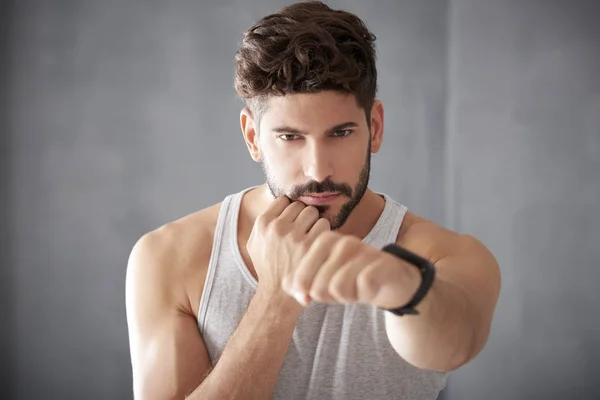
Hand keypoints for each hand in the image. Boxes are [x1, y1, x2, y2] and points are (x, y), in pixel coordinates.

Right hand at [247, 196, 330, 300]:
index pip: (284, 200)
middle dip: (303, 216)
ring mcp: (294, 236)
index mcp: (263, 224)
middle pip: (299, 205)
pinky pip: (323, 225)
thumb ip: (261, 224)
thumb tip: (277, 205)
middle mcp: (277, 227)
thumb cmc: (267, 269)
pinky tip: (320, 243)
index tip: (294, 221)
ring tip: (312, 236)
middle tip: (305, 230)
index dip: (291, 210)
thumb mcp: (254, 245)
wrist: (277, 295)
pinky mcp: (310, 246)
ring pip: (312, 212)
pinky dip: (324, 232)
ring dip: (314, 222)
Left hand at [283, 231, 420, 308]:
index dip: (312, 292)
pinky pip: (362, 287)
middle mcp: (342, 242)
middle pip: (318, 287)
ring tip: (357, 287)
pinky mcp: (381, 263)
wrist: (392, 279)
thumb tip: (301, 296)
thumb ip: (307, 286)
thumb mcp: (325, 280)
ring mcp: (363, 250)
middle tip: (345, 288)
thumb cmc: (353, 278)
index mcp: (323, 241)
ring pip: (338, 288)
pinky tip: (371, 287)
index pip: (301, 279)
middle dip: (331, 297)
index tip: (326, 288)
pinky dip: (365, 294)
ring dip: (348, 296)